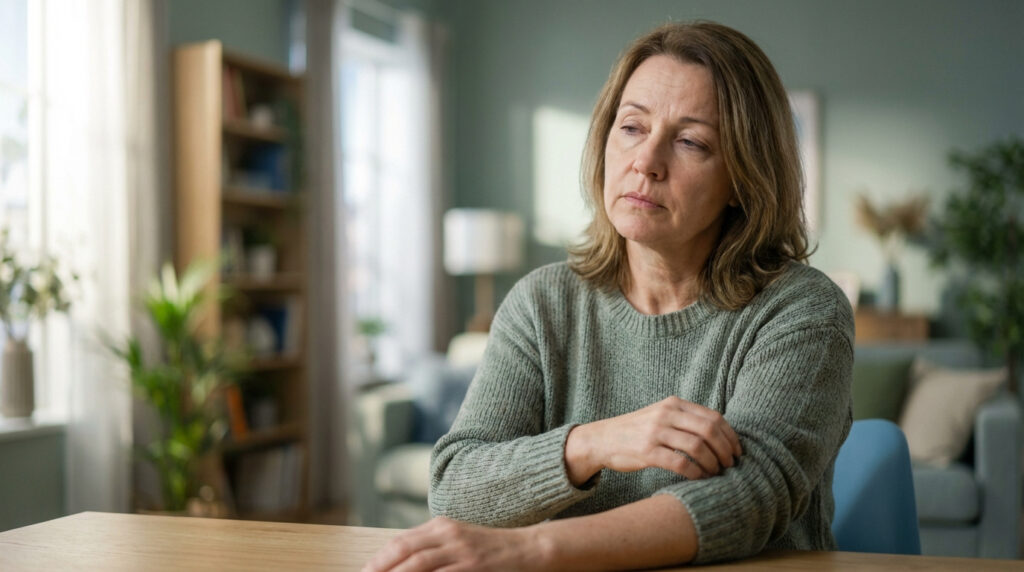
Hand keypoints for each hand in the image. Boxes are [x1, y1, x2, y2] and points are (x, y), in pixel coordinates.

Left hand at [362, 517, 543, 571]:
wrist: (529, 548)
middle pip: (404, 552)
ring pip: (418, 565)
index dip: (379, 559)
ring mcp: (461, 552)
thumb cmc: (491, 548)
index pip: (400, 542)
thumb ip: (433, 547)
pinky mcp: (473, 567)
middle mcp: (448, 535)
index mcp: (441, 526)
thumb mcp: (459, 540)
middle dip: (380, 568)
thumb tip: (402, 562)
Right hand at [564, 396, 742, 485]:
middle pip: (709, 430)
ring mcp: (656, 432)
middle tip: (731, 464)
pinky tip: (700, 478)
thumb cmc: (637, 431)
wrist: (603, 439)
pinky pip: (681, 463)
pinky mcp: (647, 452)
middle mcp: (666, 414)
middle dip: (725, 450)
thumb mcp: (660, 415)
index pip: (713, 417)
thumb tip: (720, 434)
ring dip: (713, 463)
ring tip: (716, 473)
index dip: (730, 436)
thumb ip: (685, 419)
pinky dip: (696, 473)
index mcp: (673, 403)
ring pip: (698, 447)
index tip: (737, 451)